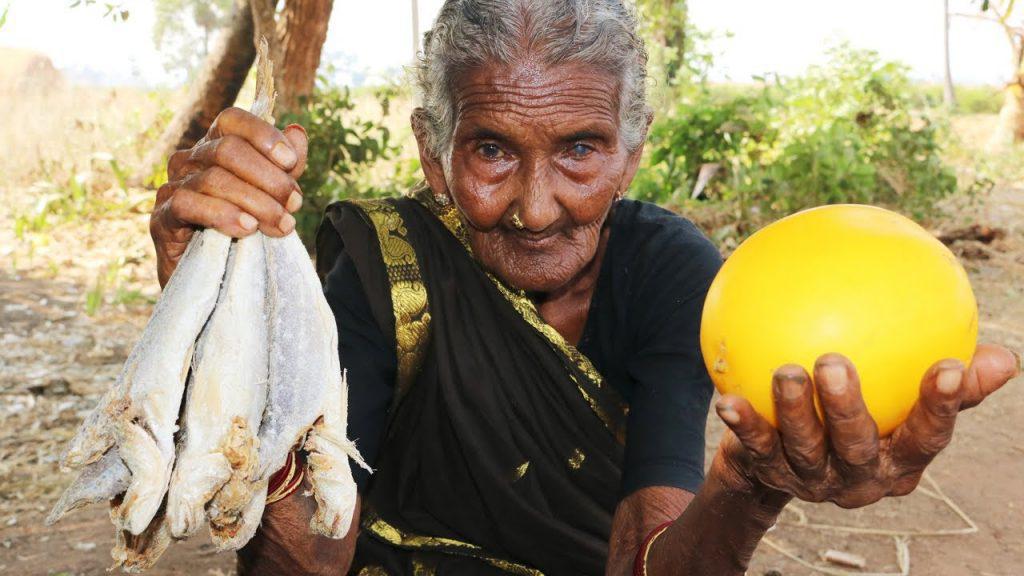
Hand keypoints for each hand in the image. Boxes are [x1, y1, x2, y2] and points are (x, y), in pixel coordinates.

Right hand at [150, 107, 308, 285]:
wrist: (213, 280)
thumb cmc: (244, 230)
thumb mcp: (272, 196)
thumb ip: (285, 167)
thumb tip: (297, 131)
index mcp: (213, 147)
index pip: (231, 120)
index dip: (262, 134)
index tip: (290, 162)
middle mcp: (188, 161)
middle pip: (227, 150)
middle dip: (269, 178)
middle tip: (294, 205)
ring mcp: (171, 187)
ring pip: (214, 179)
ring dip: (256, 202)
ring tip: (281, 225)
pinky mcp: (161, 218)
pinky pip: (188, 204)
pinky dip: (222, 215)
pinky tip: (247, 229)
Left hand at [711, 344, 1019, 507]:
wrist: (782, 454)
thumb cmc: (859, 413)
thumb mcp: (902, 399)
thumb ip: (947, 381)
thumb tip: (1006, 357)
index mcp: (899, 460)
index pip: (928, 438)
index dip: (940, 406)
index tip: (947, 365)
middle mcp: (858, 476)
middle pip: (857, 447)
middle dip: (847, 409)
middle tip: (834, 362)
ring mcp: (811, 479)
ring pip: (804, 448)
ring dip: (793, 410)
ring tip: (786, 371)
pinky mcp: (768, 472)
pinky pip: (755, 447)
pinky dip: (743, 424)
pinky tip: (728, 399)